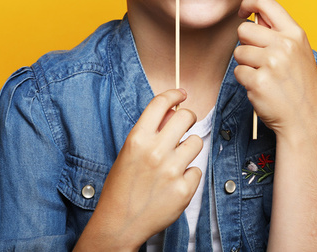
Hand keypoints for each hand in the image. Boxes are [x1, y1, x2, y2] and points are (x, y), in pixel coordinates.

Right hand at [75, 89, 202, 251]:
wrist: (120, 222)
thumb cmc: (122, 185)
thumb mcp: (129, 152)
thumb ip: (150, 131)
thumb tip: (173, 111)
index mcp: (138, 138)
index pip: (161, 103)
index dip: (174, 94)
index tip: (181, 94)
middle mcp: (155, 151)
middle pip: (186, 117)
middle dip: (188, 118)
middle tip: (185, 125)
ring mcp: (172, 170)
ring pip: (196, 142)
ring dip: (188, 148)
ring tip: (175, 160)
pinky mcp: (184, 189)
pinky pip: (196, 169)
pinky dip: (188, 175)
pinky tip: (174, 182)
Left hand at [234, 0, 316, 141]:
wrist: (306, 121)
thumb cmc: (300, 87)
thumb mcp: (299, 53)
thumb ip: (278, 34)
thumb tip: (255, 17)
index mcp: (295, 34)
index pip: (266, 2)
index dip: (248, 3)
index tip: (242, 12)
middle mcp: (284, 45)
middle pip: (244, 29)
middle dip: (245, 43)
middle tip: (258, 59)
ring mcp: (271, 63)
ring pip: (238, 52)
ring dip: (245, 64)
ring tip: (264, 76)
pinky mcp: (258, 81)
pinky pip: (238, 72)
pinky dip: (245, 81)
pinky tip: (261, 88)